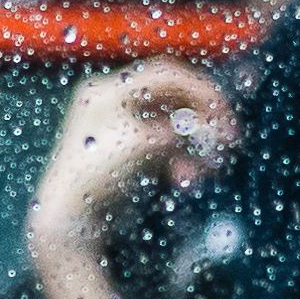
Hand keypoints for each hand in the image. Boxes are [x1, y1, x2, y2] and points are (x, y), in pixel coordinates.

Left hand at [29, 58, 235, 272]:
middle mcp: (109, 104)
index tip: (226, 114)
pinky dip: (178, 160)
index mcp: (106, 90)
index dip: (203, 90)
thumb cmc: (98, 177)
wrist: (69, 223)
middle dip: (203, 119)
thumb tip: (211, 123)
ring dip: (194, 145)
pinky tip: (186, 179)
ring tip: (209, 168)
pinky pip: (160, 149)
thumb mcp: (146, 144)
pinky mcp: (122, 156)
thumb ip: (182, 128)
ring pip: (169, 127)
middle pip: (170, 99)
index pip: (166, 75)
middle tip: (230, 138)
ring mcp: (115, 130)